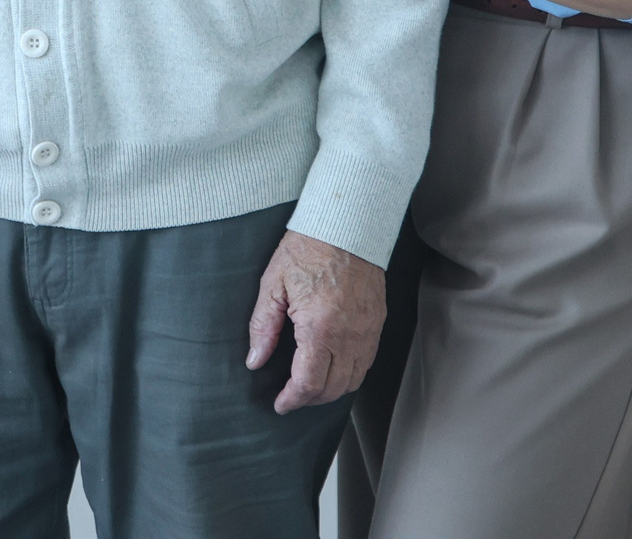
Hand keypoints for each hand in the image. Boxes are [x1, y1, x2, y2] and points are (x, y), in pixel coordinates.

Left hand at [246, 229, 385, 413]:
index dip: (292, 400)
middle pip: (333, 389)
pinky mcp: (377, 324)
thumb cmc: (307, 249)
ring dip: (331, 391)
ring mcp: (367, 332)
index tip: (280, 404)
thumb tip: (255, 360)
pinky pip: (366, 363)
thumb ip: (263, 327)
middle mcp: (348, 336)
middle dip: (309, 399)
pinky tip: (333, 369)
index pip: (308, 383)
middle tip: (291, 397)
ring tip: (310, 387)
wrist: (346, 226)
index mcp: (319, 328)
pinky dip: (350, 375)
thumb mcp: (273, 284)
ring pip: (353, 381)